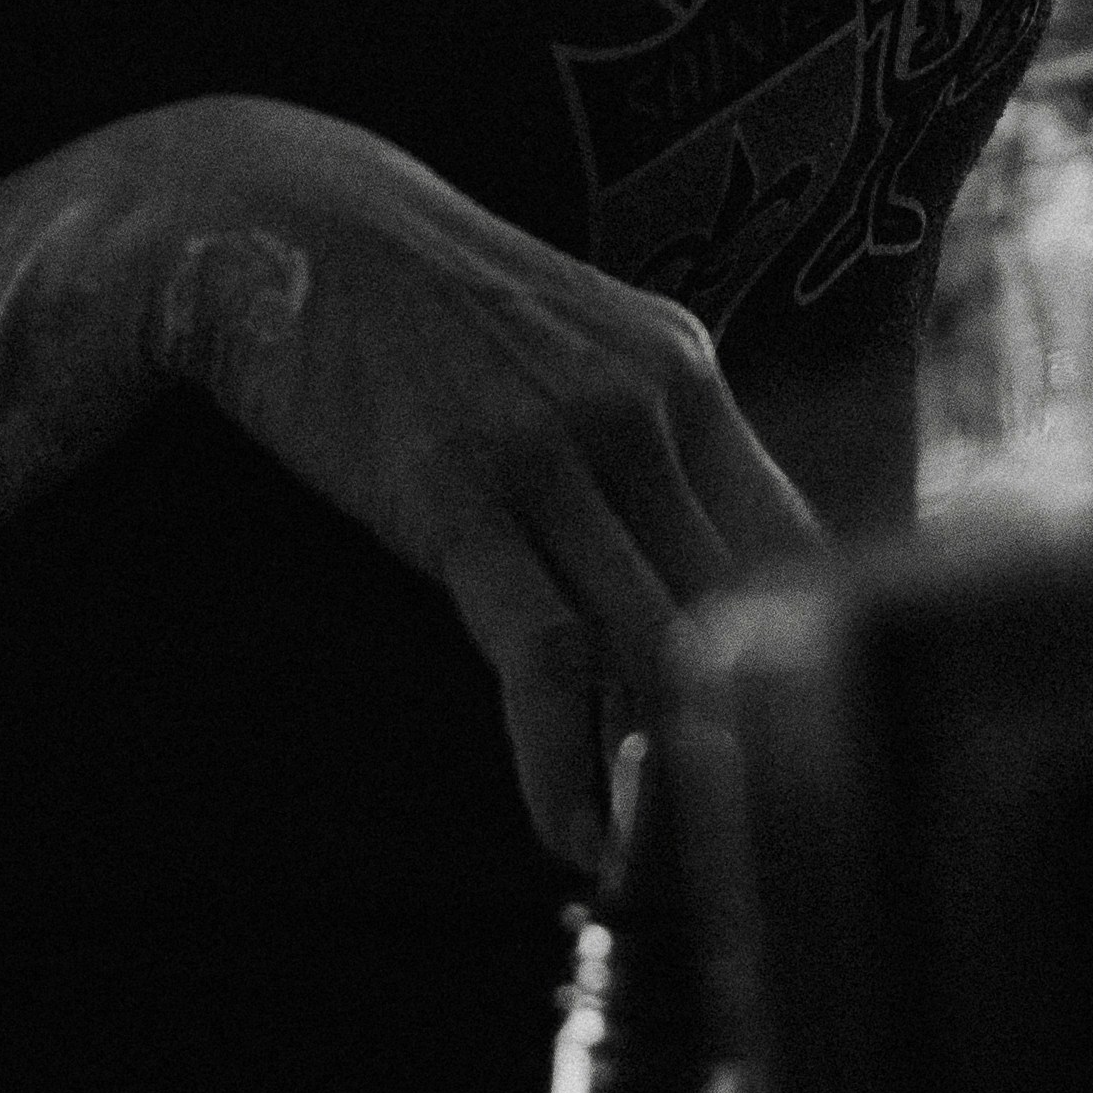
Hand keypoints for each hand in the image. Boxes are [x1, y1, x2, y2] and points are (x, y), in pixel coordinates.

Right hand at [129, 95, 820, 868]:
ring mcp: (553, 446)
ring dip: (666, 776)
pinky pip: (542, 654)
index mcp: (682, 372)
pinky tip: (569, 835)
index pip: (795, 545)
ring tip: (671, 873)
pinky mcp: (460, 492)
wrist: (285, 219)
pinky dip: (562, 763)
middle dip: (749, 739)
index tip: (804, 763)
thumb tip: (708, 581)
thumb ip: (648, 445)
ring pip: (655, 642)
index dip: (807, 668)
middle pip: (739, 608)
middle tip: (749, 851)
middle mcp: (640, 404)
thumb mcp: (571, 345)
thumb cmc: (427, 306)